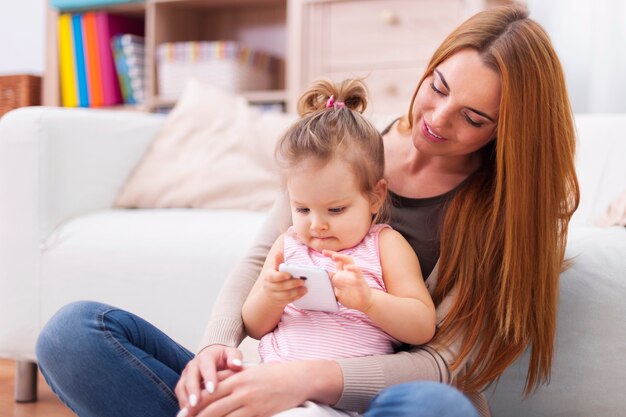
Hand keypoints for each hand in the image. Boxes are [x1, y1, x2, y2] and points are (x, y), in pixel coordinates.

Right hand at [174, 344, 243, 413]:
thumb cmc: (225, 358)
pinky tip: (190, 414)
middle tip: (196, 404)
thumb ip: (235, 357)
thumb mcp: (232, 354)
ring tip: (190, 412)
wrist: (214, 357)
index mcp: (206, 356)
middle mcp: (193, 365)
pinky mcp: (182, 385)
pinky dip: (183, 404)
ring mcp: (186, 375)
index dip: (208, 378)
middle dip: (192, 391)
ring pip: (181, 387)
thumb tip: (237, 365)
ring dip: (185, 400)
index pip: (206, 366)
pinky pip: (180, 395)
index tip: (212, 390)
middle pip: (190, 378)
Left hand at [192, 360, 342, 416]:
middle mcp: (242, 391)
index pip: (210, 392)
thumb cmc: (274, 375)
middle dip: (195, 416)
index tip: (183, 411)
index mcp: (238, 378)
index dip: (194, 403)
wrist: (298, 379)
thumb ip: (231, 376)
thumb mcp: (250, 371)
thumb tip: (211, 383)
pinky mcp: (260, 414)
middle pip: (212, 407)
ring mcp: (251, 404)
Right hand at [261, 251, 306, 306]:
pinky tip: (303, 293)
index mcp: (268, 276)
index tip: (289, 275)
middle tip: (302, 281)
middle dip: (292, 284)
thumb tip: (279, 252)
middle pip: (281, 286)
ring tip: (305, 288)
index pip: (273, 277)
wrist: (270, 293)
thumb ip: (278, 262)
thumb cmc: (275, 278)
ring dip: (296, 292)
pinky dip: (296, 297)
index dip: (281, 276)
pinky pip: (288, 301)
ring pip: (285, 295)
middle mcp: (269, 287)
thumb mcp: (275, 270)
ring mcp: (274, 296)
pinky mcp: (279, 303)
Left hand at [323, 250, 372, 311]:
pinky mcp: (360, 279)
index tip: (323, 252)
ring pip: (349, 261)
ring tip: (334, 256)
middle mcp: (347, 272)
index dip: (330, 256)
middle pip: (341, 259)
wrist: (364, 303)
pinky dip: (353, 268)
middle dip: (333, 254)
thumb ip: (331, 285)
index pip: (336, 262)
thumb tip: (321, 280)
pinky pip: (357, 271)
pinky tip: (348, 267)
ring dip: (341, 257)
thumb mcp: (337, 291)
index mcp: (342, 274)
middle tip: (324, 252)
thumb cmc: (350, 297)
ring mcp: (353, 274)